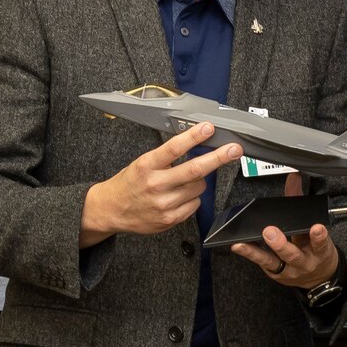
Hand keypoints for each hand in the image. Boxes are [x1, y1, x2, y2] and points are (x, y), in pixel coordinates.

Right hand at [81, 121, 242, 241]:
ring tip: (184, 181)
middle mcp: (155, 184)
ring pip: (199, 187)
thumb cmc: (130, 184)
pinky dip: (193, 198)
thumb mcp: (142, 163)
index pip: (174, 148)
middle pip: (195, 170)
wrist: (111, 210)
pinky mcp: (170, 219)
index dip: (194, 137)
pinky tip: (180, 196)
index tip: (209, 128)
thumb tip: (195, 146)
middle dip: (218, 157)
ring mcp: (164, 204)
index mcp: (146, 165)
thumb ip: (166, 158)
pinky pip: (195, 204)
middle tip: (234, 149)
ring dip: (199, 181)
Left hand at [231, 170, 342, 290]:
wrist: (318, 277)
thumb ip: (301, 200)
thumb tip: (294, 176)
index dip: (318, 236)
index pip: (320, 243)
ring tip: (242, 243)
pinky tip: (238, 246)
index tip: (317, 228)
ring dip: (256, 252)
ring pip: (271, 261)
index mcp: (319, 250)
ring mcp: (287, 270)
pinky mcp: (274, 273)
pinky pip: (261, 263)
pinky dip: (249, 254)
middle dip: (280, 244)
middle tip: (270, 232)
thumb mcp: (315, 229)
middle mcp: (303, 262)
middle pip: (292, 254)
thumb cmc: (315, 248)